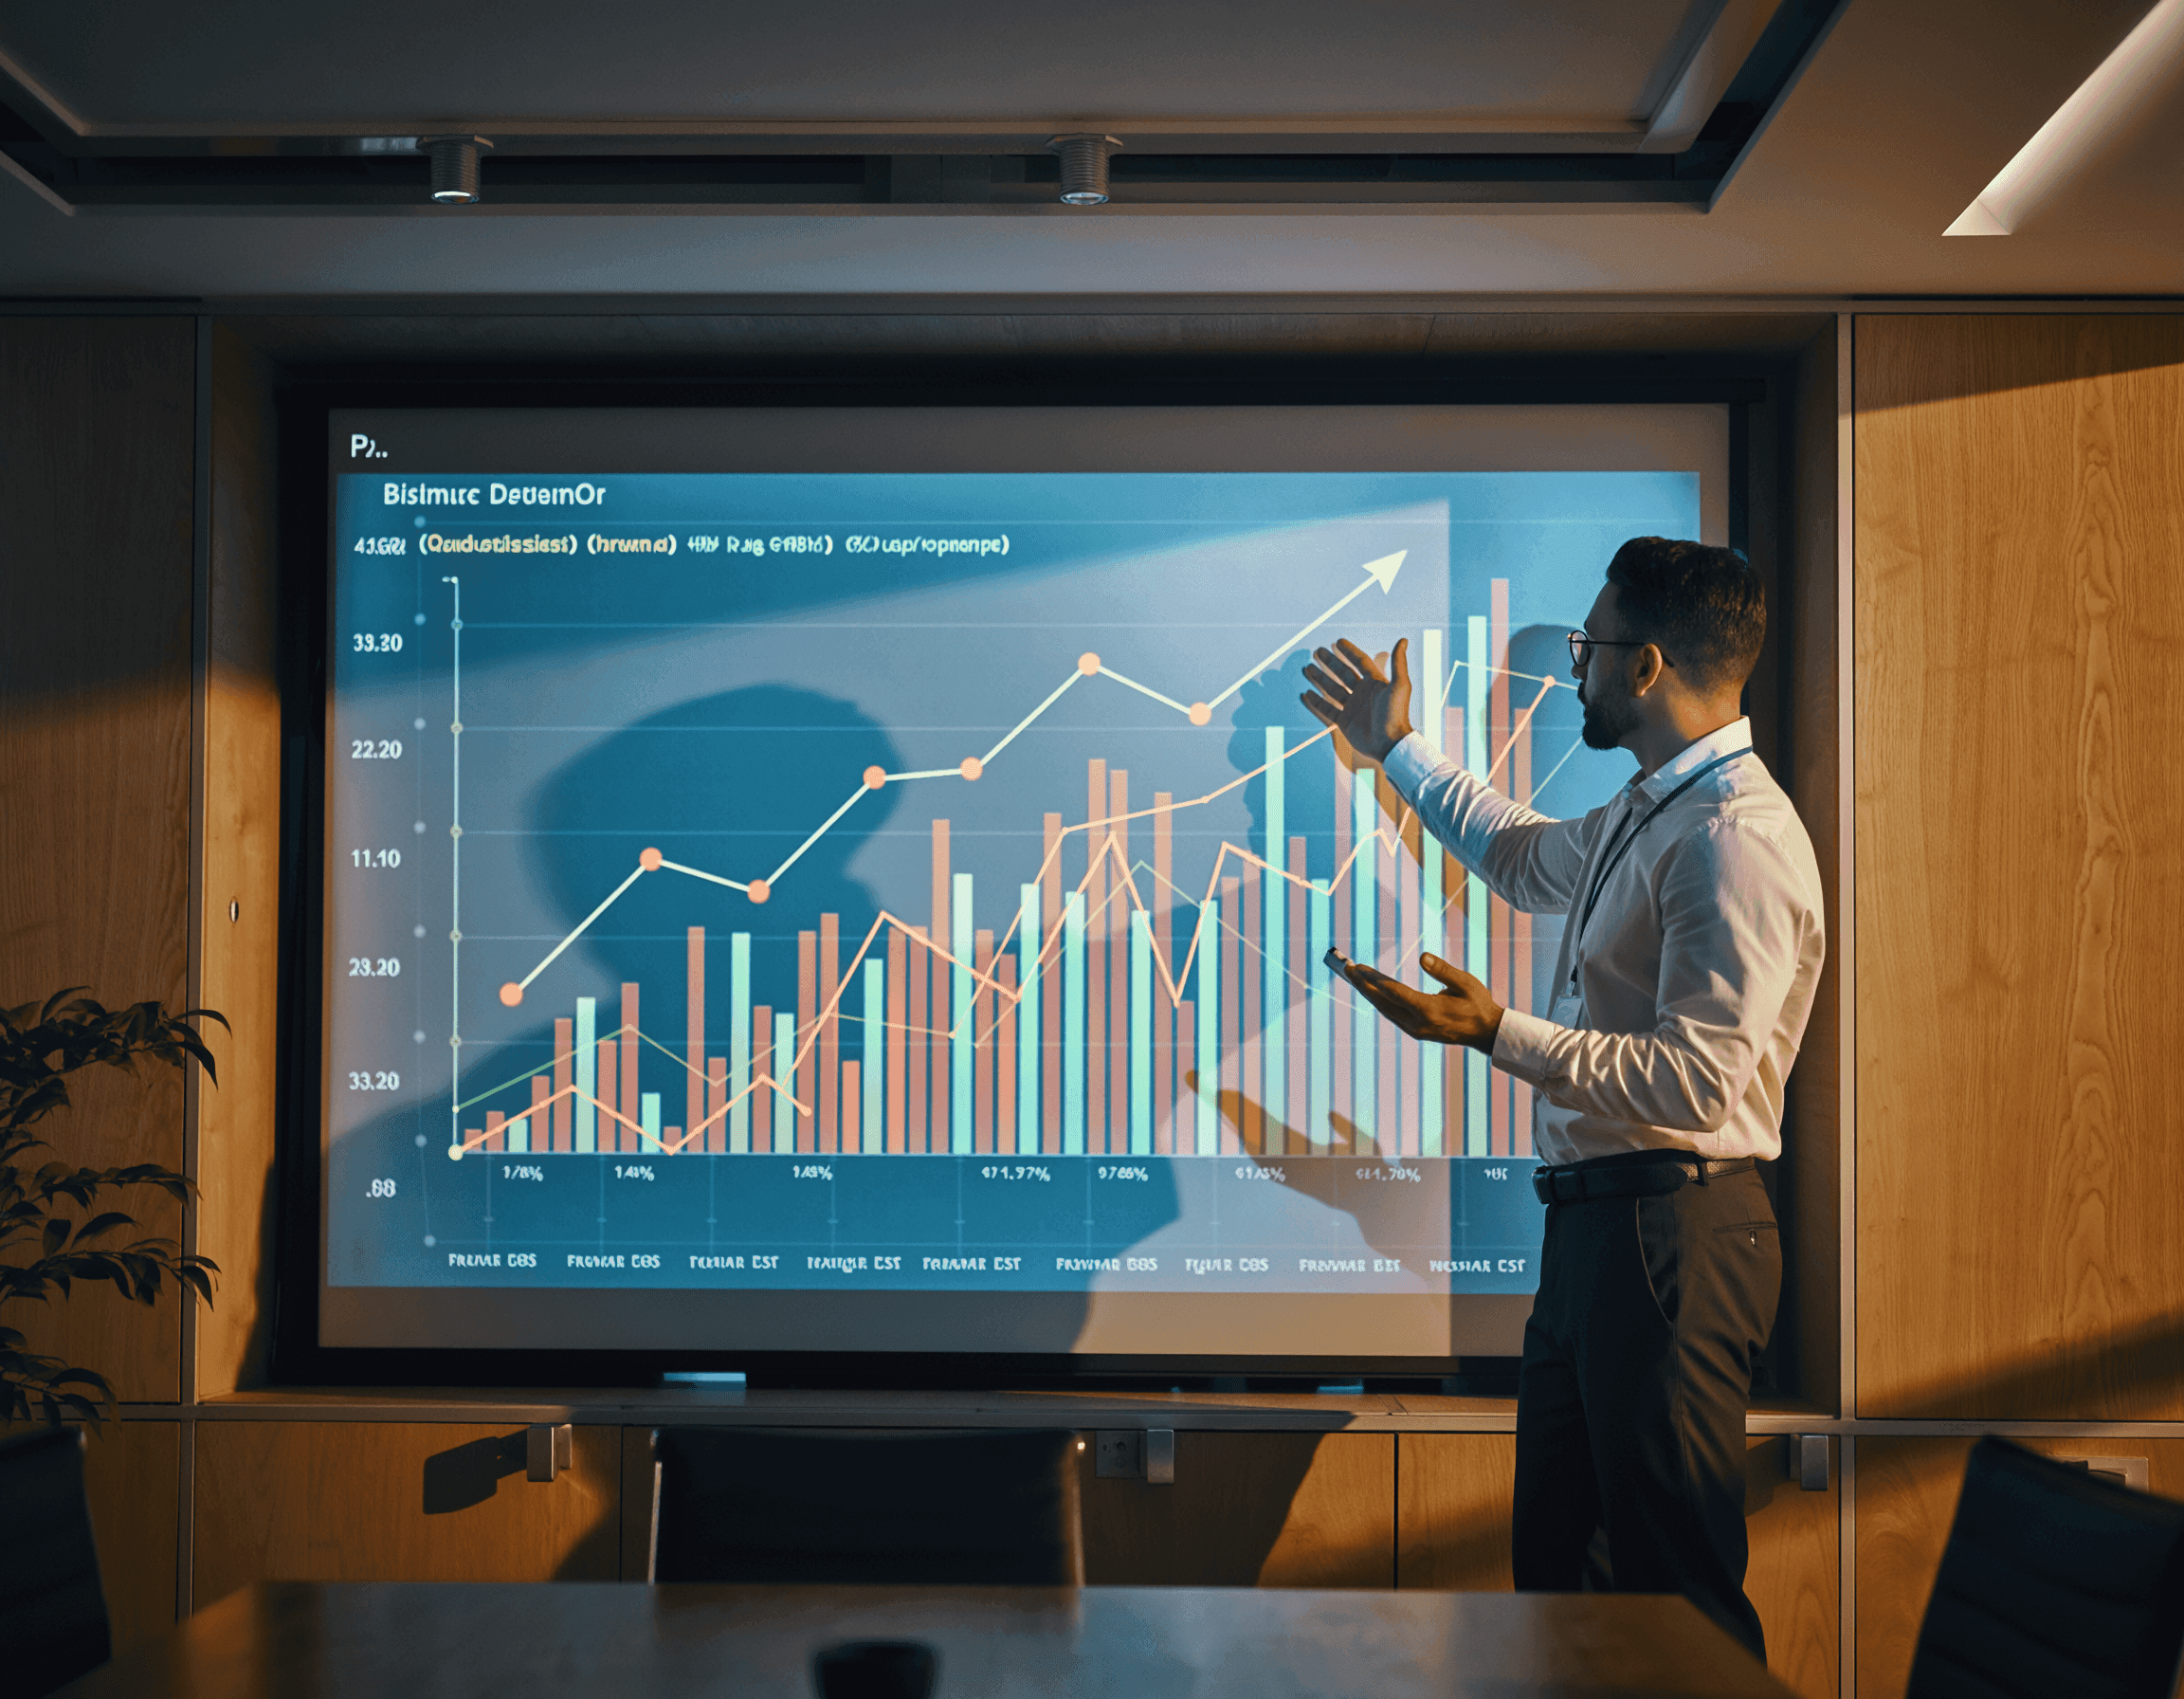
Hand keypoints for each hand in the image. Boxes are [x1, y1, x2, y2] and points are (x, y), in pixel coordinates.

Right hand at [1301, 638, 1413, 764]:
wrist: (1389, 743)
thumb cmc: (1396, 714)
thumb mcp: (1400, 686)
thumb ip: (1399, 663)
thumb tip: (1403, 640)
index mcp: (1375, 683)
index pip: (1360, 662)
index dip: (1349, 652)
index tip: (1338, 642)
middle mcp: (1362, 693)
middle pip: (1343, 674)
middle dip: (1330, 662)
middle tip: (1317, 652)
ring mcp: (1352, 707)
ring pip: (1332, 689)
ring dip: (1320, 679)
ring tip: (1308, 669)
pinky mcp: (1344, 721)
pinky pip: (1327, 709)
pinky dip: (1316, 702)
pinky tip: (1307, 694)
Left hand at [1342, 952, 1503, 1053]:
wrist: (1486, 1033)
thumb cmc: (1478, 1004)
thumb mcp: (1466, 983)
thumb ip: (1443, 971)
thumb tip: (1422, 956)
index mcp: (1430, 1010)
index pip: (1396, 993)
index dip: (1375, 980)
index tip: (1359, 968)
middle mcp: (1418, 1023)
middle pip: (1383, 1002)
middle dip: (1364, 985)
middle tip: (1347, 968)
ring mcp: (1415, 1030)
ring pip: (1385, 1009)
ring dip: (1368, 993)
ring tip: (1354, 976)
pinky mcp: (1415, 1031)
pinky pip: (1392, 1014)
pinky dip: (1380, 1001)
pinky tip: (1372, 991)